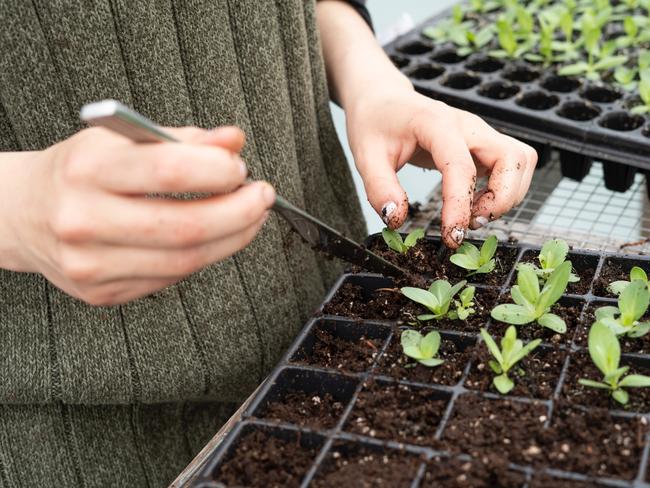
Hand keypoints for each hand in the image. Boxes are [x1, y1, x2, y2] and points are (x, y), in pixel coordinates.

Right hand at [0, 126, 274, 304]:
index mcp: (88, 169)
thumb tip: (235, 141)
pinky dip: (202, 257)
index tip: (241, 168)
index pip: (168, 171)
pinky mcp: (102, 293)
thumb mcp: (123, 140)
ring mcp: (91, 264)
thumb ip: (184, 139)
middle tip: (262, 197)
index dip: (218, 171)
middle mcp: (84, 220)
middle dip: (240, 213)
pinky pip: (170, 279)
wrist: (21, 213)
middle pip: (185, 227)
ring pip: (184, 262)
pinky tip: (213, 239)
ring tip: (249, 218)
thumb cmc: (79, 170)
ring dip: (232, 239)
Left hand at [346, 84, 536, 248]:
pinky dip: (505, 190)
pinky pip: (512, 166)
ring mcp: (480, 133)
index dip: (460, 205)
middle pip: (513, 158)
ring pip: (521, 161)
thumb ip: (379, 188)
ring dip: (508, 195)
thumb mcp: (365, 156)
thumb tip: (397, 219)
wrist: (383, 100)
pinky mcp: (483, 145)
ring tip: (474, 215)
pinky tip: (475, 205)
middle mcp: (468, 125)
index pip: (461, 166)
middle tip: (472, 223)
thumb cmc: (374, 124)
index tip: (451, 235)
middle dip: (502, 199)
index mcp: (436, 123)